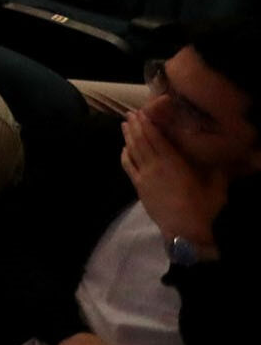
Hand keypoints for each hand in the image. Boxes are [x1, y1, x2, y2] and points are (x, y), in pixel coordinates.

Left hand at [122, 109, 226, 247]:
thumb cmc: (202, 209)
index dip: (148, 124)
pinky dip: (124, 155)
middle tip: (130, 114)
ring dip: (128, 136)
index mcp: (174, 163)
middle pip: (142, 141)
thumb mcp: (216, 188)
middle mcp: (156, 166)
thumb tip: (220, 161)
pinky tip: (124, 148)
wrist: (184, 230)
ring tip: (124, 124)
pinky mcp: (138, 187)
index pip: (157, 138)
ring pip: (133, 151)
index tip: (142, 113)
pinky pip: (128, 167)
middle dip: (135, 125)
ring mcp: (145, 176)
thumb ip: (216, 172)